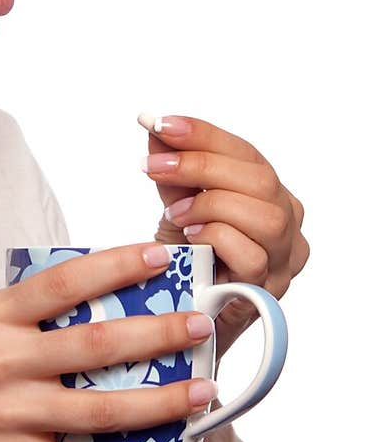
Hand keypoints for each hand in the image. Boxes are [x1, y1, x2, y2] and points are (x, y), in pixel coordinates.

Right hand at [0, 243, 219, 441]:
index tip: (157, 255)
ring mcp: (6, 412)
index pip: (62, 283)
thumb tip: (90, 304)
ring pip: (97, 410)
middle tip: (199, 326)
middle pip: (94, 345)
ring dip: (157, 404)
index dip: (113, 266)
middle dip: (157, 334)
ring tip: (199, 395)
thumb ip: (22, 317)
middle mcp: (2, 360)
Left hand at [138, 112, 309, 365]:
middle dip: (201, 166)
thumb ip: (171, 166)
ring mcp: (284, 259)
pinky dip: (218, 239)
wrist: (184, 318)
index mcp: (270, 193)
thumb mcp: (177, 204)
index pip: (245, 153)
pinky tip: (189, 237)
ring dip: (212, 206)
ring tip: (173, 211)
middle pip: (259, 180)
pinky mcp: (269, 292)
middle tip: (153, 166)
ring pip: (265, 217)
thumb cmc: (188, 258)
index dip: (204, 134)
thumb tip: (153, 125)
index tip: (160, 123)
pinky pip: (253, 257)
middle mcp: (288, 223)